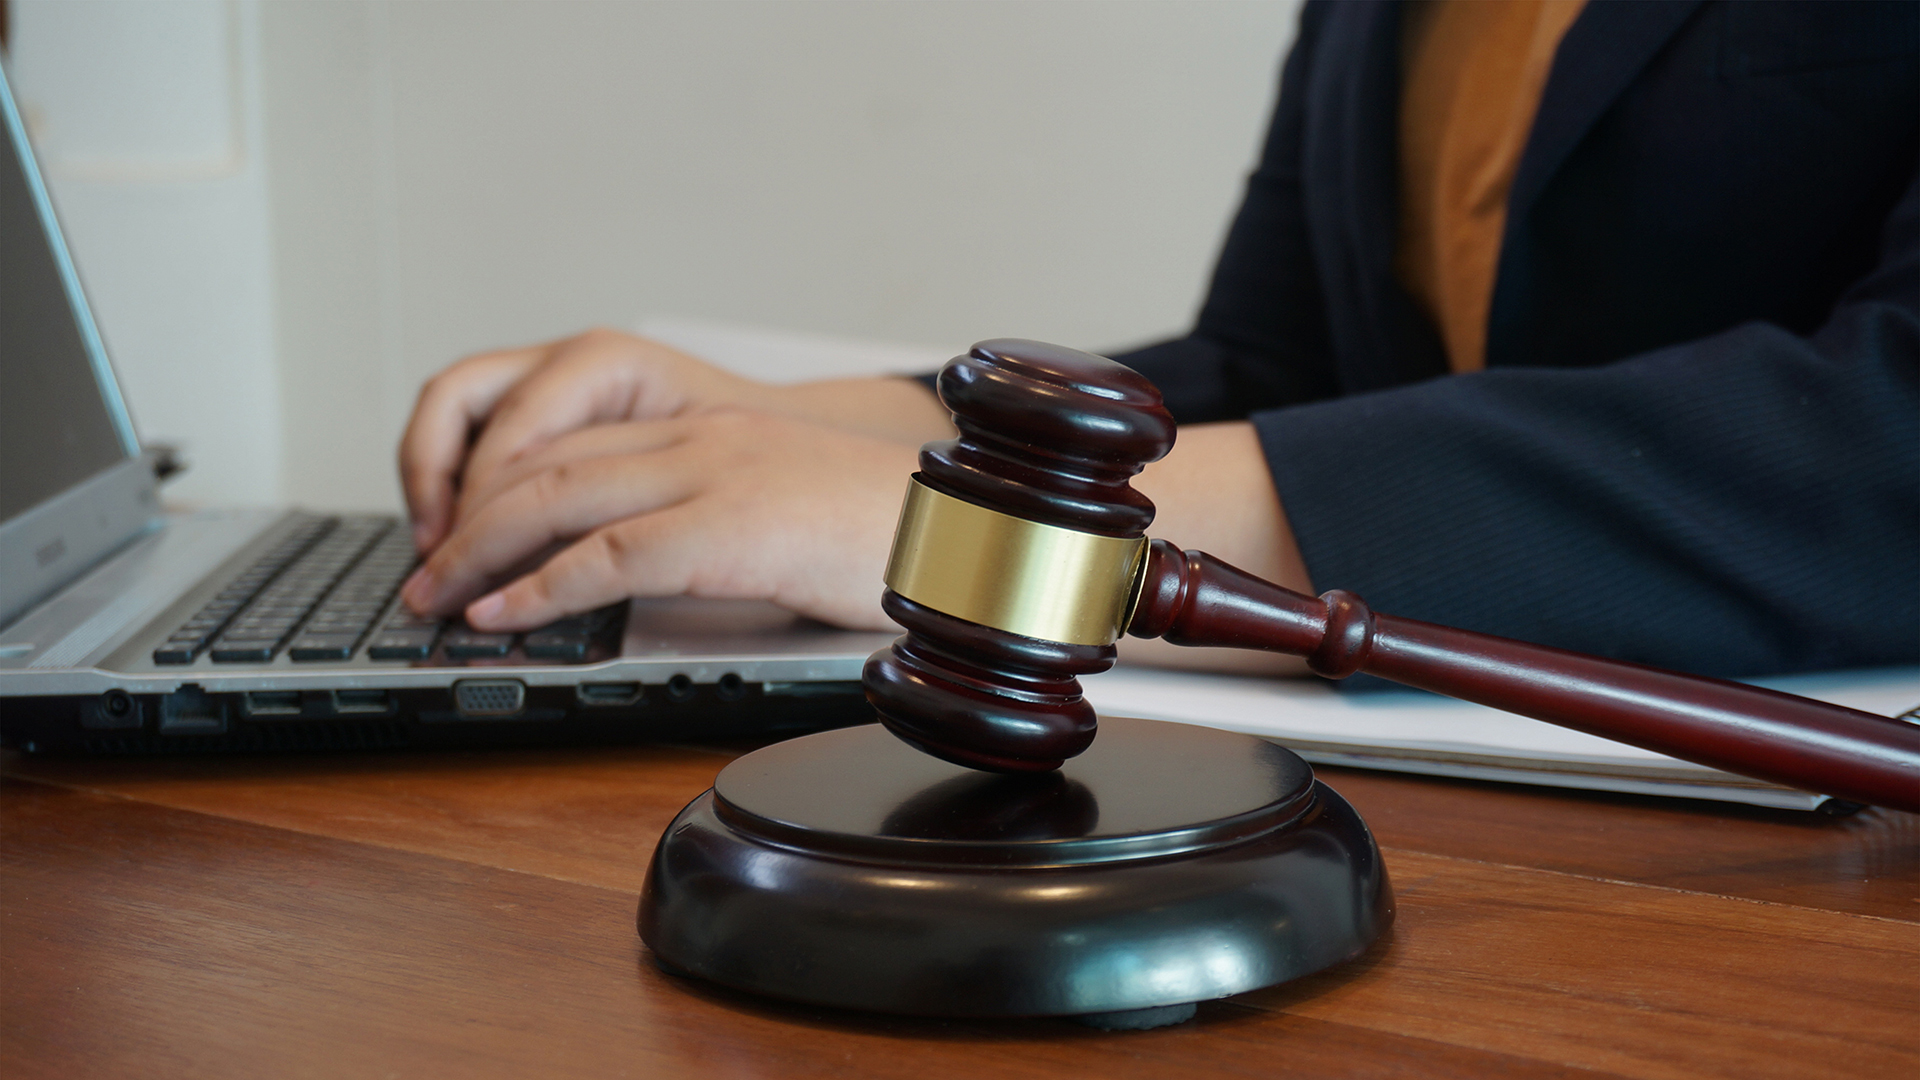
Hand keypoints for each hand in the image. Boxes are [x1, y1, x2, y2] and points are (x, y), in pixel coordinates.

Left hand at [399, 327, 950, 552]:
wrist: (969, 531)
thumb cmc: (889, 535)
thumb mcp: (783, 510)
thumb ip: (711, 523)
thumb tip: (646, 576)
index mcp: (709, 426)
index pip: (570, 443)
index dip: (497, 491)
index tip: (460, 541)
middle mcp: (698, 435)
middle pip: (544, 464)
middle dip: (465, 523)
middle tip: (422, 578)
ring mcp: (712, 472)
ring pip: (556, 500)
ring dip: (480, 556)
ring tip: (437, 602)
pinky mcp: (728, 524)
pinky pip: (606, 555)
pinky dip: (540, 589)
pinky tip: (502, 617)